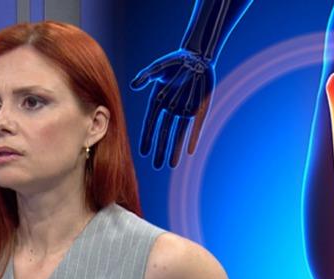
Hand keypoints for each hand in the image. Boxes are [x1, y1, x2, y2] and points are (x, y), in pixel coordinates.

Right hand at [131, 50, 214, 168]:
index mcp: (159, 100)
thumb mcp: (160, 68)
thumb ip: (146, 76)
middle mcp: (171, 108)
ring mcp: (185, 110)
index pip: (151, 123)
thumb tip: (133, 85)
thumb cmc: (176, 61)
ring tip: (170, 165)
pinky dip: (193, 139)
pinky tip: (190, 152)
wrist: (197, 57)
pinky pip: (196, 127)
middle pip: (164, 133)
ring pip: (179, 134)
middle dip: (160, 149)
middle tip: (156, 165)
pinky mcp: (199, 109)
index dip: (148, 138)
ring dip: (175, 149)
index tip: (144, 152)